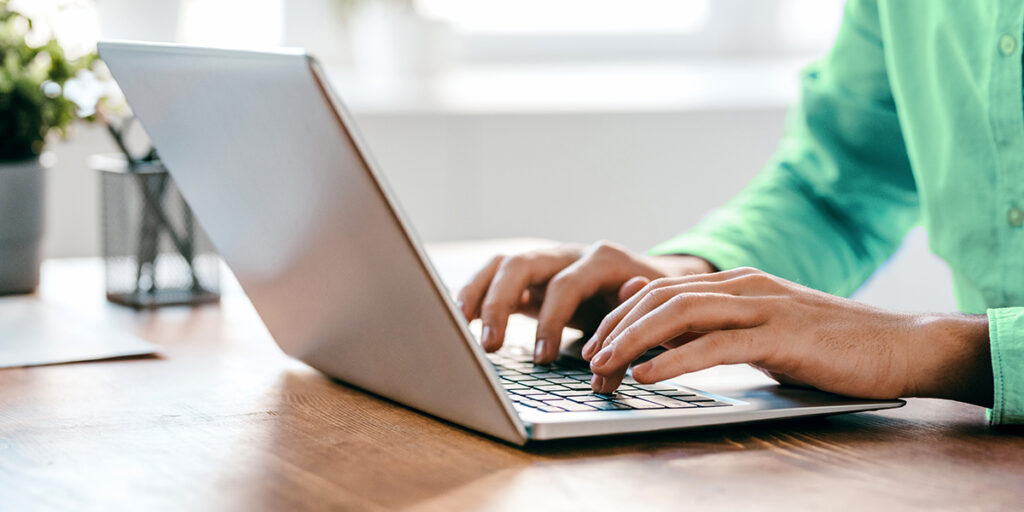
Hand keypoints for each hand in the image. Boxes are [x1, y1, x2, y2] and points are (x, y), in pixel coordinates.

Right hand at [456, 241, 714, 362]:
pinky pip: (496, 277)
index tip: (542, 359)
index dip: (550, 322)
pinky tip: (459, 318)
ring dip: (477, 293)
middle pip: (521, 264)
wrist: (657, 282)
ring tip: (459, 325)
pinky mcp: (533, 277)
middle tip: (489, 345)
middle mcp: (569, 254)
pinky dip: (476, 293)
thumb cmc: (653, 304)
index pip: (565, 285)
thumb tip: (613, 350)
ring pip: (501, 264)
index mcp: (602, 260)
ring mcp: (548, 263)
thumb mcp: (651, 316)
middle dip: (500, 303)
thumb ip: (632, 331)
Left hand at [583, 267, 993, 406]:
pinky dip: (673, 360)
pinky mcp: (781, 335)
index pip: (661, 291)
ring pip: (680, 314)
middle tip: (587, 359)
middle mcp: (744, 286)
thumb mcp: (762, 331)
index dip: (620, 316)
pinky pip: (715, 345)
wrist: (901, 345)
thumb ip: (714, 324)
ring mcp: (763, 306)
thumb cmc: (830, 346)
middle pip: (660, 298)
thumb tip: (658, 321)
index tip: (594, 345)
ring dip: (633, 341)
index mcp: (737, 284)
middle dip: (616, 328)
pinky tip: (647, 375)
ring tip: (603, 366)